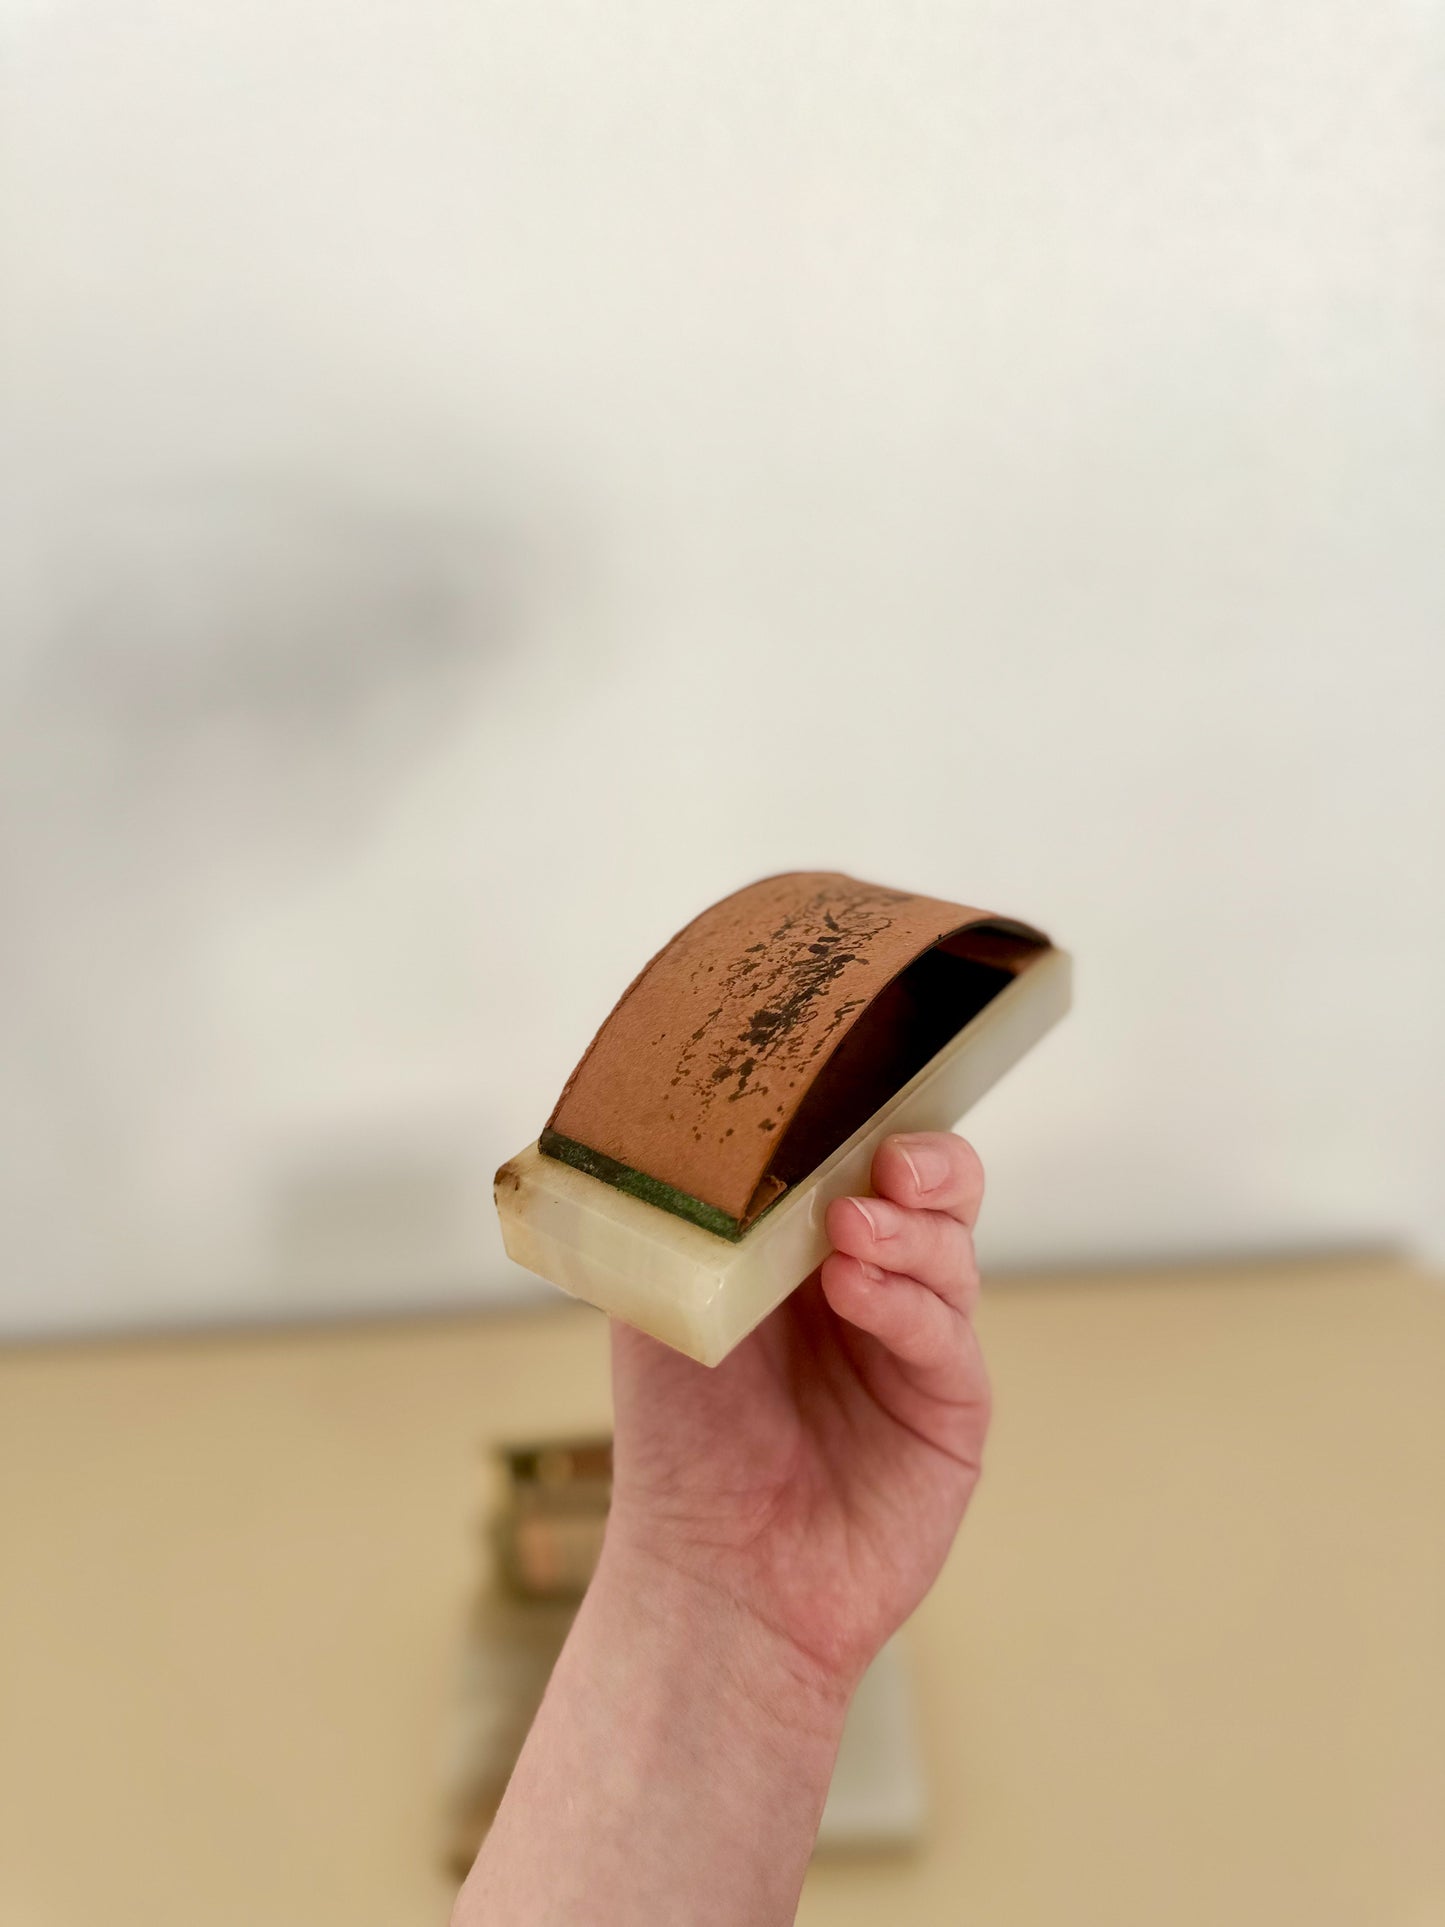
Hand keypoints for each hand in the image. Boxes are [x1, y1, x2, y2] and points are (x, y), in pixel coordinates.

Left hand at [605, 1131, 990, 1694]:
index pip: (863, 1157)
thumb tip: (664, 1127)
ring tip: (852, 1229)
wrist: (712, 1574)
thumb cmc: (679, 1441)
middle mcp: (876, 1285)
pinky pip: (945, 1334)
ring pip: (951, 1251)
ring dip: (908, 1230)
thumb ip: (678, 1223)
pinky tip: (857, 1293)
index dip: (866, 1120)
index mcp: (811, 1248)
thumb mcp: (660, 1309)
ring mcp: (918, 1343)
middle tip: (886, 1160)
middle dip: (925, 1162)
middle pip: (938, 1191)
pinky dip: (907, 1303)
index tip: (846, 1096)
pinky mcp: (951, 1406)